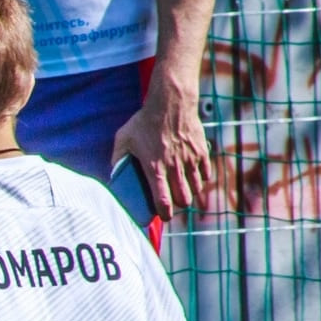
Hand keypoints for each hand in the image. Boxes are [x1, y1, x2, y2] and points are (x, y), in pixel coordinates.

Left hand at [111, 74, 213, 218]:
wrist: (171, 103)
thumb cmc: (144, 121)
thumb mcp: (123, 138)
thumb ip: (117, 158)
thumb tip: (114, 173)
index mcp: (155, 168)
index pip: (163, 200)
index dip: (165, 214)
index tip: (164, 217)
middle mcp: (175, 167)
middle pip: (183, 199)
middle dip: (179, 206)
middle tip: (173, 204)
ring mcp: (190, 160)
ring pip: (196, 189)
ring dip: (191, 194)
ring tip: (184, 192)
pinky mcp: (202, 152)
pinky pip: (206, 174)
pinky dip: (201, 179)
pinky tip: (195, 177)